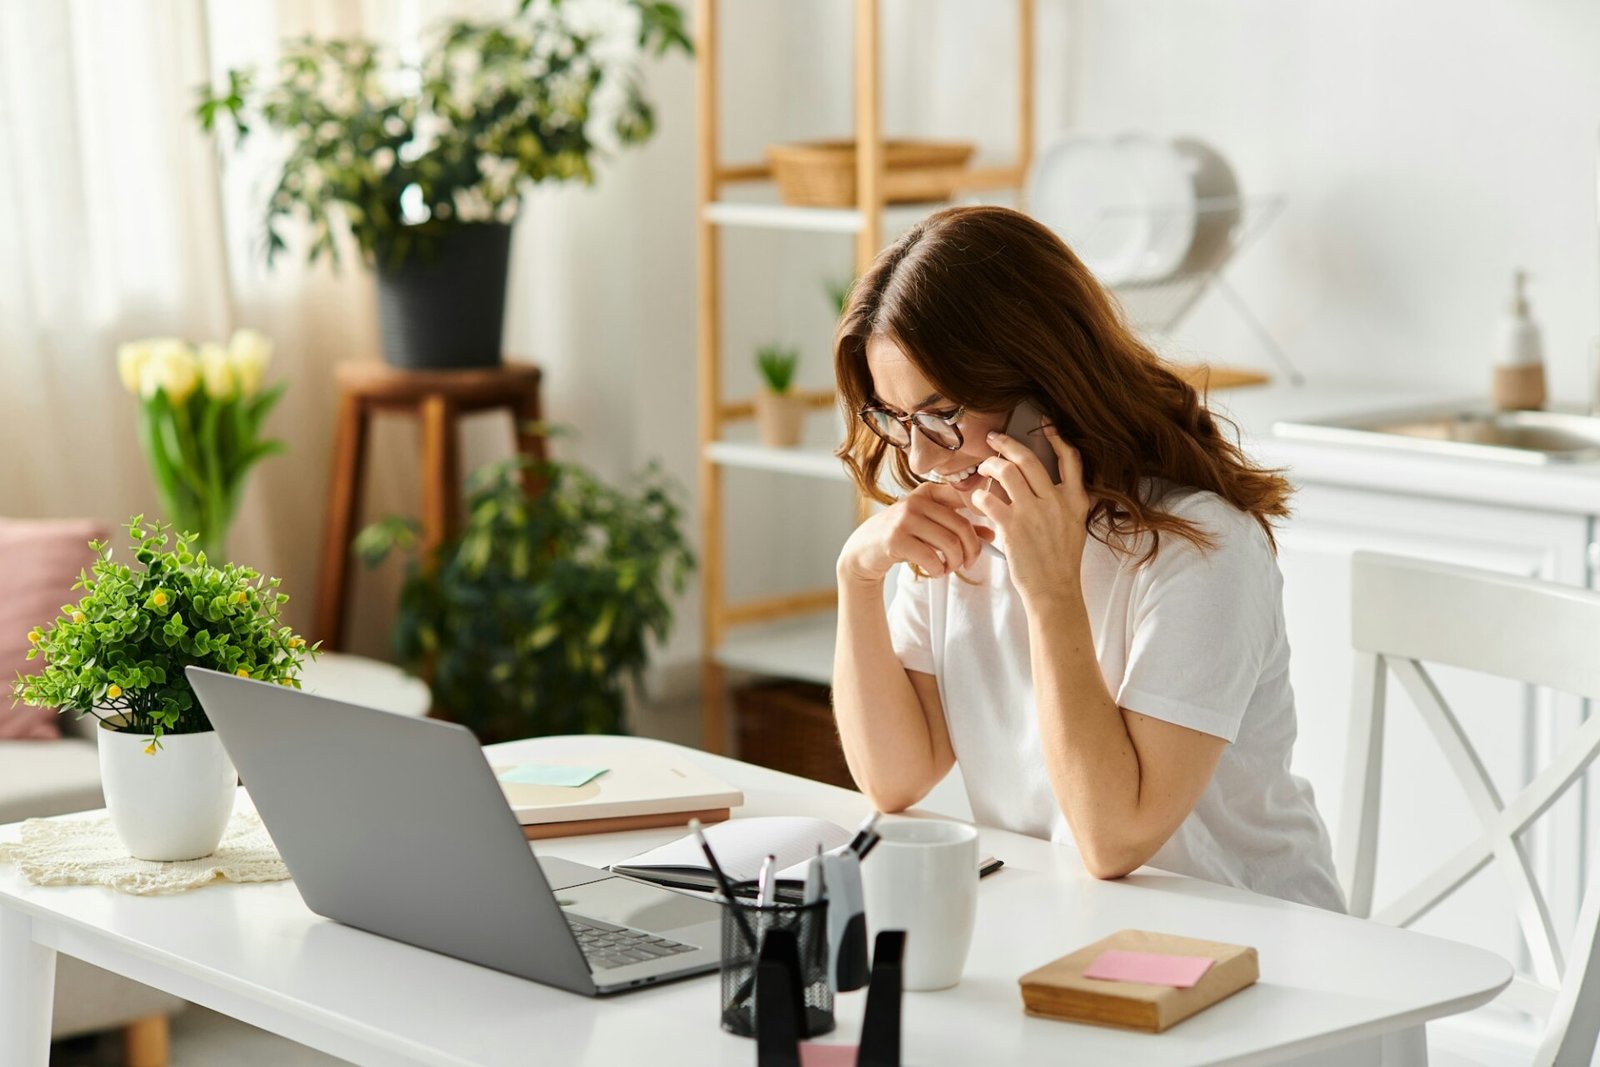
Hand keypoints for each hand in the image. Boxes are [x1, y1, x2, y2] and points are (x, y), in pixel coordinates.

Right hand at [837, 482, 995, 584]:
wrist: (864, 549)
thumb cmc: (902, 536)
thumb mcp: (929, 526)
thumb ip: (958, 526)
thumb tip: (992, 535)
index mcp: (928, 492)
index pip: (966, 497)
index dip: (983, 514)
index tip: (986, 535)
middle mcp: (917, 501)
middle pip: (962, 526)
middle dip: (972, 550)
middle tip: (968, 563)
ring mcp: (905, 518)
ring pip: (949, 543)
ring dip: (954, 563)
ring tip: (949, 568)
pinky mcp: (896, 539)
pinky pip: (931, 558)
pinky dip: (938, 570)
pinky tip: (935, 571)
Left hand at [969, 424, 1091, 601]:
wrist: (1054, 590)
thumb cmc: (1061, 561)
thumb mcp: (1076, 526)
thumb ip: (1069, 503)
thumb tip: (1055, 484)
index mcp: (1075, 500)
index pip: (1071, 459)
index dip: (1058, 438)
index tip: (1045, 425)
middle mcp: (1056, 501)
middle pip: (1028, 459)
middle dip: (1007, 444)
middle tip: (993, 438)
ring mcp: (1034, 513)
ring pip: (1006, 472)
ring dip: (989, 466)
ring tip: (982, 469)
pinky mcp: (1013, 527)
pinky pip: (989, 499)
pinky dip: (979, 496)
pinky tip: (977, 500)